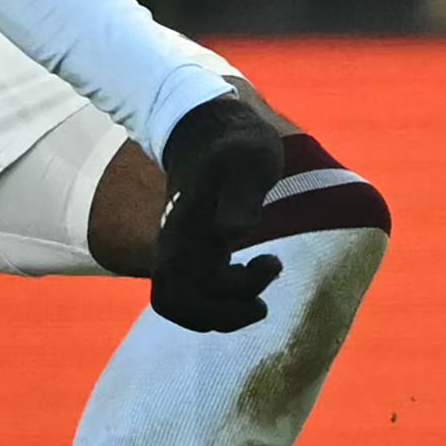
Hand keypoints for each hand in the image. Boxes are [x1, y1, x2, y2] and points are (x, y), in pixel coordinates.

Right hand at [151, 95, 282, 332]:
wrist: (205, 130)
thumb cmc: (237, 145)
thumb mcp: (251, 158)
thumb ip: (241, 194)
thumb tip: (229, 233)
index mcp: (187, 226)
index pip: (192, 282)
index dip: (234, 289)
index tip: (271, 260)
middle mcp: (174, 244)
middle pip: (177, 303)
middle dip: (224, 315)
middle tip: (262, 302)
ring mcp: (175, 249)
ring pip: (178, 304)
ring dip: (218, 315)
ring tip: (254, 299)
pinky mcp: (183, 252)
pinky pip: (185, 295)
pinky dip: (212, 306)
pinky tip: (241, 285)